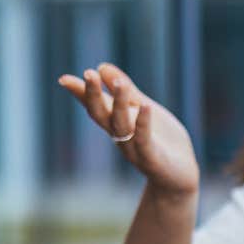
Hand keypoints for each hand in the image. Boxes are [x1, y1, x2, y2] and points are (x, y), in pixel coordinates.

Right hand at [57, 62, 199, 198]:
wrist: (179, 176)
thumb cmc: (161, 140)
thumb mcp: (144, 108)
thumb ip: (126, 90)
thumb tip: (102, 66)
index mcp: (117, 123)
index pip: (95, 106)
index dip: (81, 93)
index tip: (64, 79)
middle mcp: (120, 136)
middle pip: (102, 115)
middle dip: (94, 95)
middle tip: (88, 74)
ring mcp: (134, 148)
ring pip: (122, 125)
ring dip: (120, 104)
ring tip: (120, 82)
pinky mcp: (151, 159)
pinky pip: (145, 140)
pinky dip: (144, 123)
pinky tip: (146, 106)